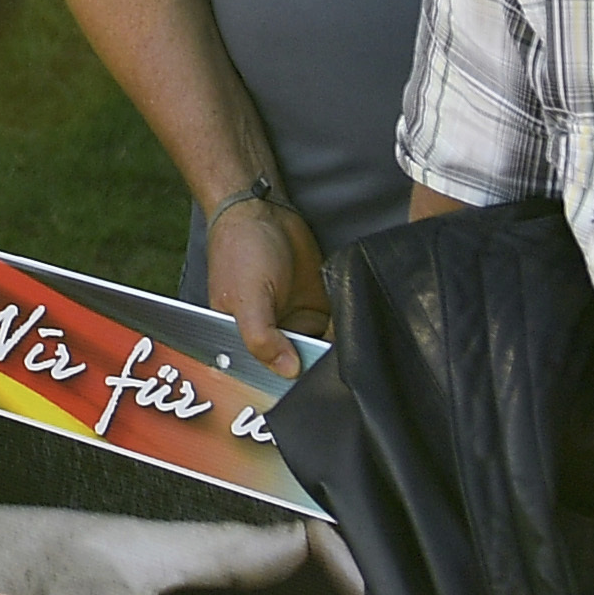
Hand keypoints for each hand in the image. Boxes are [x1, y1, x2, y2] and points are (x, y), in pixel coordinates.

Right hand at [204, 194, 332, 374]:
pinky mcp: (318, 308)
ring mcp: (296, 322)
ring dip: (334, 352)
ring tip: (342, 345)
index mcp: (242, 339)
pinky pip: (336, 330)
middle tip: (333, 368)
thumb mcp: (248, 296)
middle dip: (315, 369)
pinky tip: (351, 329)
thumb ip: (262, 336)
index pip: (266, 374)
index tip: (308, 384)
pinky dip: (346, 332)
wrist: (263, 210)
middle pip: (298, 367)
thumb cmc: (242, 249)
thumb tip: (286, 371)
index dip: (288, 383)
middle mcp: (270, 334)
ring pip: (320, 352)